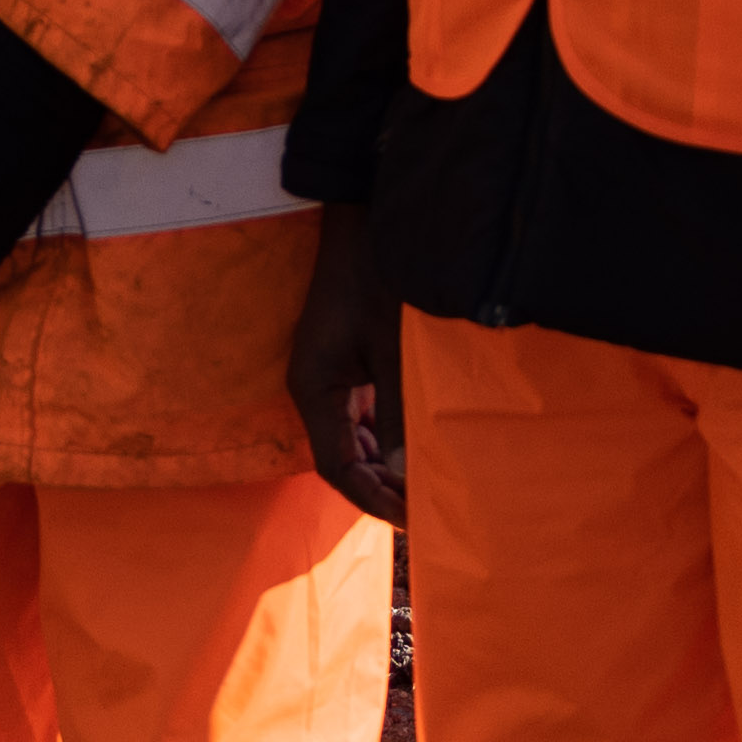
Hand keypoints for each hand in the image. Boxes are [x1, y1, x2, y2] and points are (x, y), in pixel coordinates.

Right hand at [284, 198, 403, 519]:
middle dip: (379, 489)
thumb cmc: (377, 279)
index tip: (411, 518)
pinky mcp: (347, 367)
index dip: (371, 498)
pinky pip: (362, 418)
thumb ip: (397, 413)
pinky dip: (385, 440)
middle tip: (426, 511)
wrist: (363, 223)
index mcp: (314, 389)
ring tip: (425, 490)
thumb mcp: (392, 348)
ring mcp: (329, 378)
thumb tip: (405, 473)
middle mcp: (314, 390)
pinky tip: (415, 451)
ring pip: (352, 441)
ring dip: (383, 467)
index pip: (336, 466)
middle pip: (341, 459)